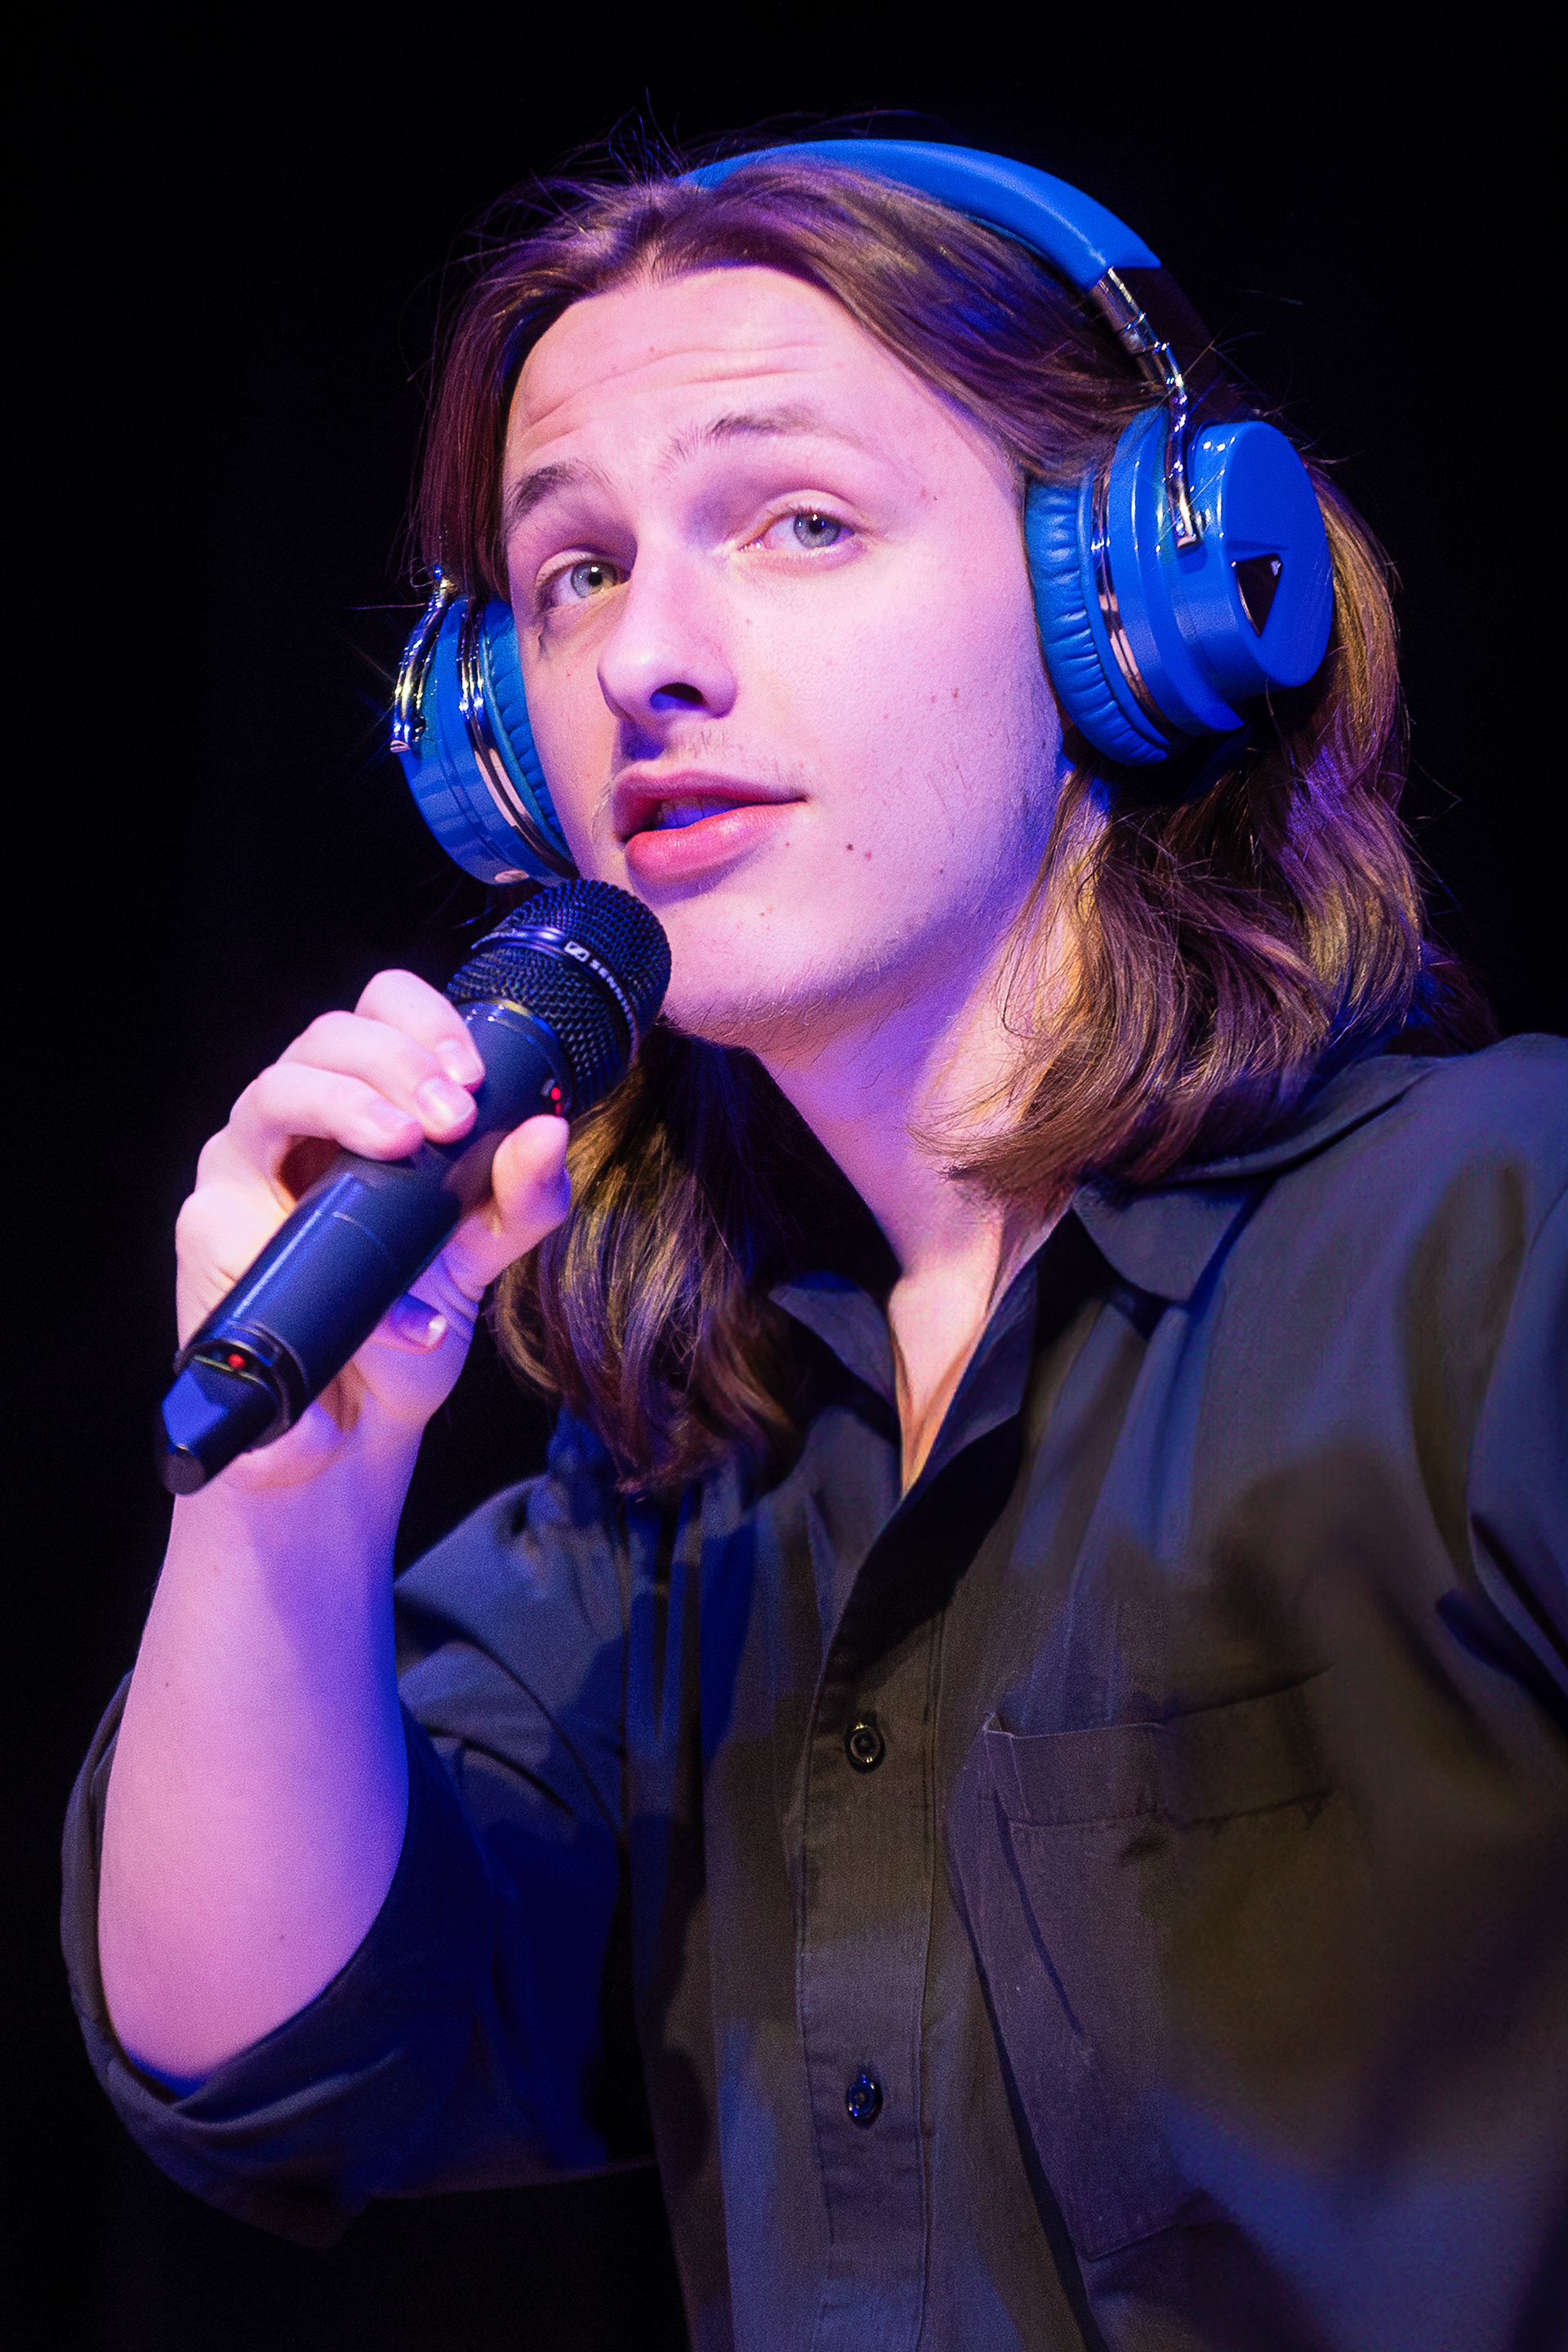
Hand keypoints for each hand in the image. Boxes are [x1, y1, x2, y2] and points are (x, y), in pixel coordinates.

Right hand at [174, 968, 570, 1487]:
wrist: (354, 1427)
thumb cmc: (406, 1321)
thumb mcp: (478, 1257)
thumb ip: (520, 1200)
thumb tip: (548, 1128)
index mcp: (357, 1104)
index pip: (376, 1013)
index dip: (421, 1021)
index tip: (472, 1072)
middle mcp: (291, 1122)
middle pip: (323, 1037)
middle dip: (394, 1062)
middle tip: (450, 1116)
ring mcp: (241, 1171)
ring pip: (272, 1091)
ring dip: (345, 1106)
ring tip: (405, 1146)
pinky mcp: (209, 1234)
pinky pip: (251, 1211)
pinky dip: (321, 1246)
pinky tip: (382, 1293)